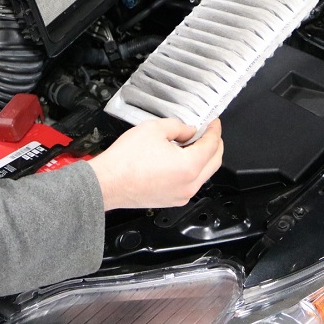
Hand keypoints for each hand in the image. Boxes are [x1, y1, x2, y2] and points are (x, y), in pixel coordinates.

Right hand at [88, 119, 222, 210]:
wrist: (107, 182)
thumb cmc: (126, 160)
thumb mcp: (154, 129)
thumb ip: (178, 127)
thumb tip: (189, 131)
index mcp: (189, 166)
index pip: (212, 145)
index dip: (214, 130)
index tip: (213, 123)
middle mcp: (189, 185)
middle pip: (214, 162)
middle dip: (215, 144)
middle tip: (209, 132)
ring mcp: (181, 196)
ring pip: (203, 174)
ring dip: (203, 158)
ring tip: (192, 143)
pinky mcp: (171, 200)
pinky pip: (190, 184)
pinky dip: (192, 170)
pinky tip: (180, 158)